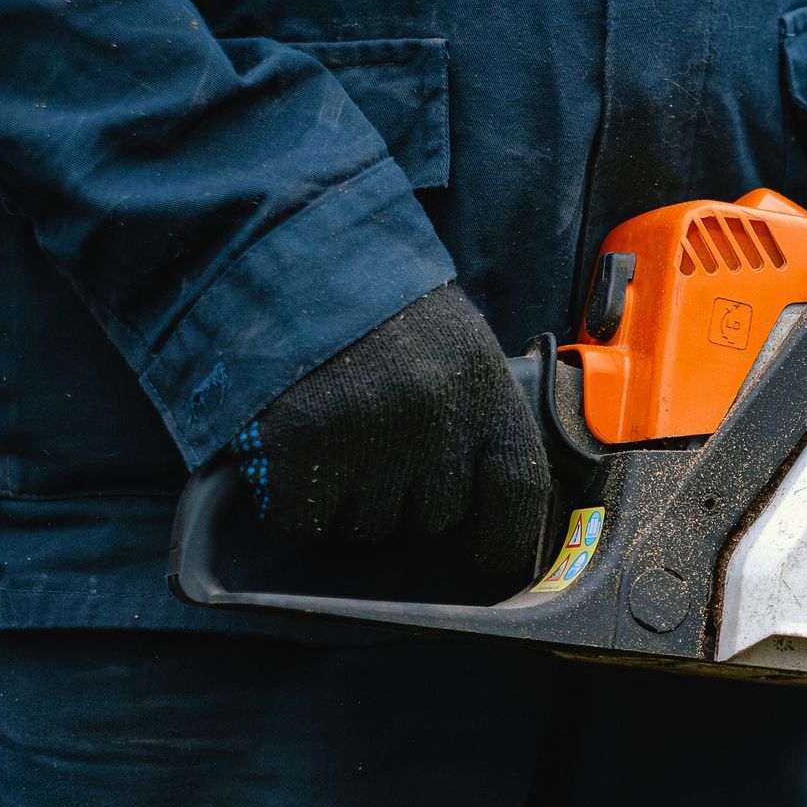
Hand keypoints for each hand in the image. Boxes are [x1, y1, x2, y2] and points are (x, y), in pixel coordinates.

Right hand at [229, 283, 551, 574]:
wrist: (288, 247)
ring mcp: (368, 431)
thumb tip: (479, 504)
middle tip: (377, 454)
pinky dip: (293, 511)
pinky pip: (305, 523)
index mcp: (485, 387)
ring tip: (335, 445)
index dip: (505, 540)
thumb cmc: (380, 307)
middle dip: (407, 503)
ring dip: (350, 507)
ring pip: (369, 528)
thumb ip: (475, 414)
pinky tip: (292, 466)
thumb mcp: (457, 345)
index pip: (519, 489)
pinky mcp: (300, 442)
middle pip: (435, 519)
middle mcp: (435, 414)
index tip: (483, 559)